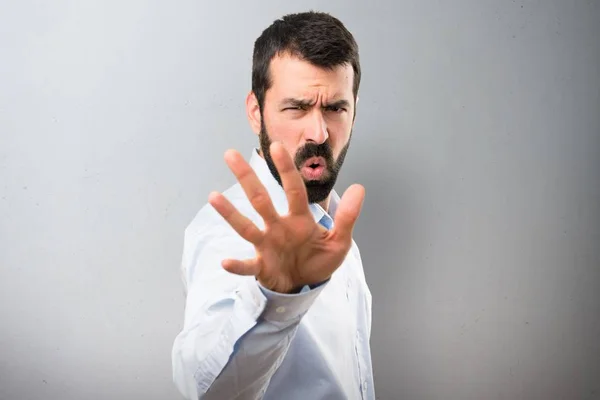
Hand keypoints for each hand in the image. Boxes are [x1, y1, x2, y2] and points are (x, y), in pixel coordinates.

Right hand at [208, 141, 364, 293]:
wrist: (304, 286)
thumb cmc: (318, 260)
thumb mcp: (339, 241)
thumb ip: (347, 217)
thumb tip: (359, 187)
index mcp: (299, 219)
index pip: (293, 189)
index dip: (286, 169)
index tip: (276, 146)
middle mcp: (278, 227)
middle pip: (260, 199)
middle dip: (247, 178)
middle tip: (230, 154)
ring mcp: (267, 246)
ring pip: (247, 227)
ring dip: (231, 214)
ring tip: (213, 197)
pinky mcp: (261, 266)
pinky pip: (247, 265)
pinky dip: (237, 265)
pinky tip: (225, 262)